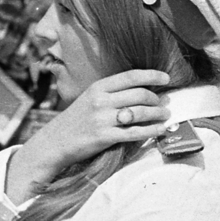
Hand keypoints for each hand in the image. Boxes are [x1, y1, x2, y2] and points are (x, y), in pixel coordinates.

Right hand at [5, 67, 170, 202]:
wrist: (52, 144)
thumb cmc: (73, 122)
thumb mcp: (88, 100)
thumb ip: (111, 94)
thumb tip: (143, 91)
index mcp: (97, 88)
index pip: (131, 76)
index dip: (152, 76)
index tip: (166, 79)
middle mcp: (100, 101)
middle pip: (140, 94)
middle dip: (157, 99)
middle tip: (164, 103)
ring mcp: (102, 120)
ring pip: (140, 112)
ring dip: (158, 114)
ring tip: (165, 115)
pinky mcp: (104, 138)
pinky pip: (135, 132)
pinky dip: (152, 130)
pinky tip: (160, 129)